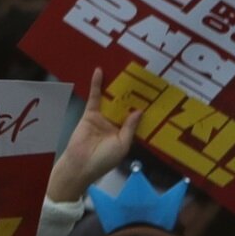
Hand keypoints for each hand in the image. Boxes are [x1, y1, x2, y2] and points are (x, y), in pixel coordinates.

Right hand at [45, 68, 140, 203]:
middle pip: (124, 105)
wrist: (80, 165)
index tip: (154, 95)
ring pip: (111, 99)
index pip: (136, 117)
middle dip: (132, 94)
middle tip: (141, 78)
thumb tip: (139, 111)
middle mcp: (115, 124)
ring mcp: (102, 118)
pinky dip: (96, 85)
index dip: (144, 106)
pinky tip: (100, 72)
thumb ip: (130, 128)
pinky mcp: (90, 114)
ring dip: (116, 86)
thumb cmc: (103, 160)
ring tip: (125, 70)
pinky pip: (95, 97)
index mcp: (125, 133)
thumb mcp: (122, 145)